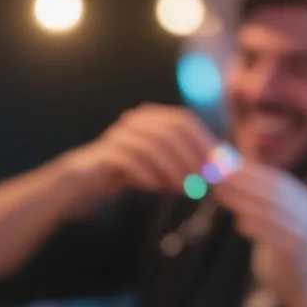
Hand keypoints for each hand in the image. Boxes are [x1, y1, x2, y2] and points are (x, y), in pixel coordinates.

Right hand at [69, 103, 217, 194]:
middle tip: (200, 181)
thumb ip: (186, 161)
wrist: (88, 177)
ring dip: (171, 169)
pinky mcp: (105, 154)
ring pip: (152, 147)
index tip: (214, 166)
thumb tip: (218, 168)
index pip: (183, 120)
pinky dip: (146, 175)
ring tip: (182, 188)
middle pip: (170, 132)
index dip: (202, 141)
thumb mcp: (162, 164)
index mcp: (152, 117)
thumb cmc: (130, 170)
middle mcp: (136, 121)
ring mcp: (119, 135)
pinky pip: (129, 161)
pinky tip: (155, 187)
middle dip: (189, 158)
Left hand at [211, 161, 306, 257]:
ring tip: (222, 196)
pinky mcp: (297, 253)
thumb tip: (234, 171)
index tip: (227, 166)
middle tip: (219, 178)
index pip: (277, 181)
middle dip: (244, 183)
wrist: (302, 282)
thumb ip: (261, 196)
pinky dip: (257, 229)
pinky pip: (277, 238)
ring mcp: (304, 233)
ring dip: (244, 202)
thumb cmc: (283, 246)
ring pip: (273, 213)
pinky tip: (241, 224)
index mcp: (303, 201)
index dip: (251, 172)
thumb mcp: (277, 218)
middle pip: (274, 194)